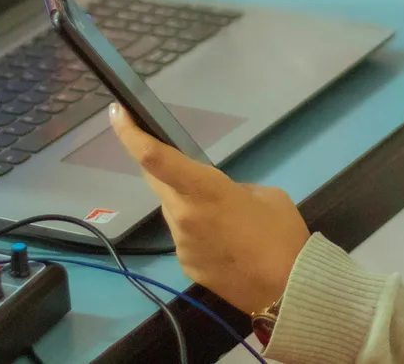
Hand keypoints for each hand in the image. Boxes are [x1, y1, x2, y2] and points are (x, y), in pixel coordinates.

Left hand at [108, 104, 311, 313]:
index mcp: (204, 189)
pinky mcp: (185, 263)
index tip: (117, 114)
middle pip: (157, 181)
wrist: (287, 290)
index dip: (131, 134)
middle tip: (185, 167)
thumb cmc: (281, 234)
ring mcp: (181, 242)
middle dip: (164, 168)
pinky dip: (197, 231)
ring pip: (172, 210)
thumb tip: (219, 197)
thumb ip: (232, 188)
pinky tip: (225, 243)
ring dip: (187, 204)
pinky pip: (184, 236)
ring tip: (224, 218)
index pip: (155, 157)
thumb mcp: (265, 195)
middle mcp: (183, 215)